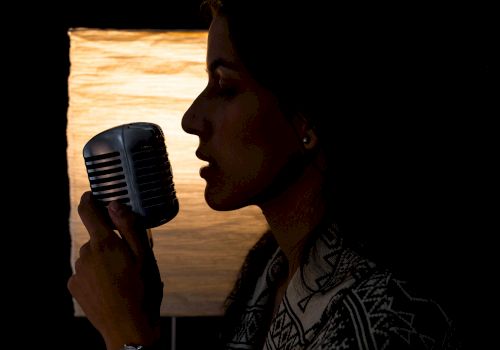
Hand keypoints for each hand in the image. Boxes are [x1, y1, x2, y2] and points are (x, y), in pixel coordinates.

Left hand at [67, 192, 162, 349]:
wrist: (128, 329)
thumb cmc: (143, 291)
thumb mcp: (145, 256)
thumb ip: (130, 227)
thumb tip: (115, 204)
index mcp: (105, 243)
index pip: (88, 211)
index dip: (89, 199)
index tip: (93, 195)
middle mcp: (86, 254)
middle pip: (96, 237)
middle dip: (110, 242)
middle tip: (129, 258)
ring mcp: (78, 271)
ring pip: (91, 255)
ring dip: (104, 260)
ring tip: (122, 278)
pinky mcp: (74, 287)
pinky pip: (85, 272)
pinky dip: (96, 275)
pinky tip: (111, 288)